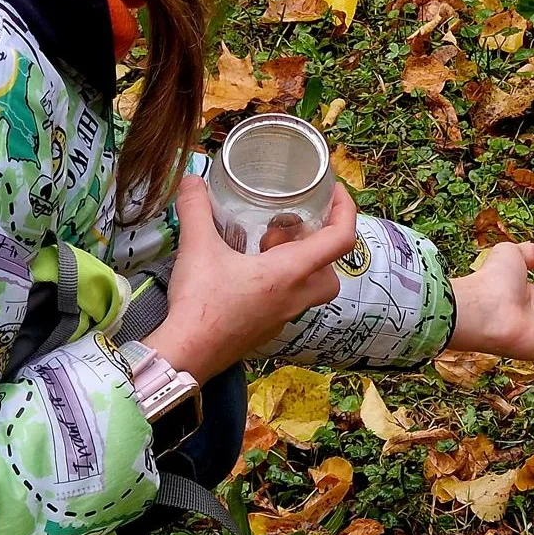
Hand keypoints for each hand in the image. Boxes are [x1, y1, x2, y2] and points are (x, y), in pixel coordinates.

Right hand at [142, 176, 358, 382]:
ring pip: (310, 288)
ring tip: (264, 247)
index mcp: (290, 273)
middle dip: (319, 245)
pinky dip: (278, 282)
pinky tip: (247, 271)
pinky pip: (287, 301)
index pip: (341, 240)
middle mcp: (295, 297)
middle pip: (331, 270)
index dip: (346, 210)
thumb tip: (193, 179)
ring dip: (298, 263)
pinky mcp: (266, 329)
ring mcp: (282, 317)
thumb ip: (196, 208)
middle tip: (289, 230)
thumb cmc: (200, 303)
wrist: (187, 355)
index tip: (334, 191)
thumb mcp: (197, 247)